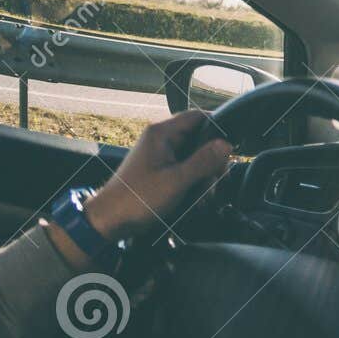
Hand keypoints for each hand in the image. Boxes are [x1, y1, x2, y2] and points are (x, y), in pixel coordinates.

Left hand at [84, 110, 232, 241]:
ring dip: (203, 174)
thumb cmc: (137, 199)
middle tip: (214, 180)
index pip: (198, 116)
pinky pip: (184, 168)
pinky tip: (194, 198)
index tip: (230, 148)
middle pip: (199, 138)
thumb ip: (203, 161)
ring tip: (203, 195)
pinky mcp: (159, 169)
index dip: (218, 128)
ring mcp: (159, 155)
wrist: (108, 221)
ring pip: (194, 156)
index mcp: (162, 134)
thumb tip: (226, 144)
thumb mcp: (176, 181)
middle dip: (211, 160)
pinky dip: (192, 181)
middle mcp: (160, 140)